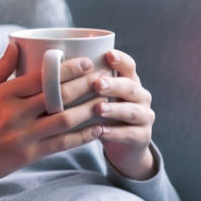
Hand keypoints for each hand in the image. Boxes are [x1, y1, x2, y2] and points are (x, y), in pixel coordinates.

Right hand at [0, 41, 109, 200]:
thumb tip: (15, 43)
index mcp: (2, 95)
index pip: (41, 77)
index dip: (67, 68)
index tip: (87, 62)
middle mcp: (13, 114)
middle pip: (58, 96)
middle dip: (85, 85)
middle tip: (105, 77)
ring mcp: (22, 137)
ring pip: (64, 121)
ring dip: (88, 110)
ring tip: (107, 101)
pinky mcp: (28, 156)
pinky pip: (60, 144)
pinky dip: (81, 137)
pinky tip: (97, 130)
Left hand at [91, 49, 157, 180]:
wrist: (122, 145)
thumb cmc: (103, 115)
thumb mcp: (96, 97)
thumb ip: (86, 83)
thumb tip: (55, 67)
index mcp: (130, 81)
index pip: (129, 66)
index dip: (120, 60)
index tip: (107, 54)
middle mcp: (141, 96)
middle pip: (131, 87)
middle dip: (114, 85)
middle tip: (97, 84)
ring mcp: (145, 117)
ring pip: (132, 111)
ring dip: (115, 109)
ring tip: (98, 109)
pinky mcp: (143, 137)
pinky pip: (130, 134)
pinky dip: (115, 133)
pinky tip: (101, 131)